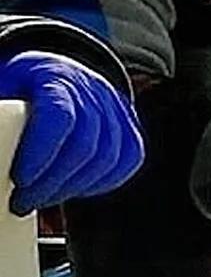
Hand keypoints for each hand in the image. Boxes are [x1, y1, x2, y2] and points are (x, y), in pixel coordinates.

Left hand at [2, 50, 143, 215]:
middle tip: (23, 201)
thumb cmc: (21, 87)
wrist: (53, 75)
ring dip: (72, 188)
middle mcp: (93, 91)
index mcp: (56, 76)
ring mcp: (117, 111)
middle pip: (85, 146)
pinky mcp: (130, 131)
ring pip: (107, 160)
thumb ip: (1, 116)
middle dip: (51, 182)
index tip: (20, 180)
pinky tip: (73, 188)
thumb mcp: (3, 92)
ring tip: (43, 198)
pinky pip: (125, 163)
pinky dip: (99, 184)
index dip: (41, 153)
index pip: (59, 117)